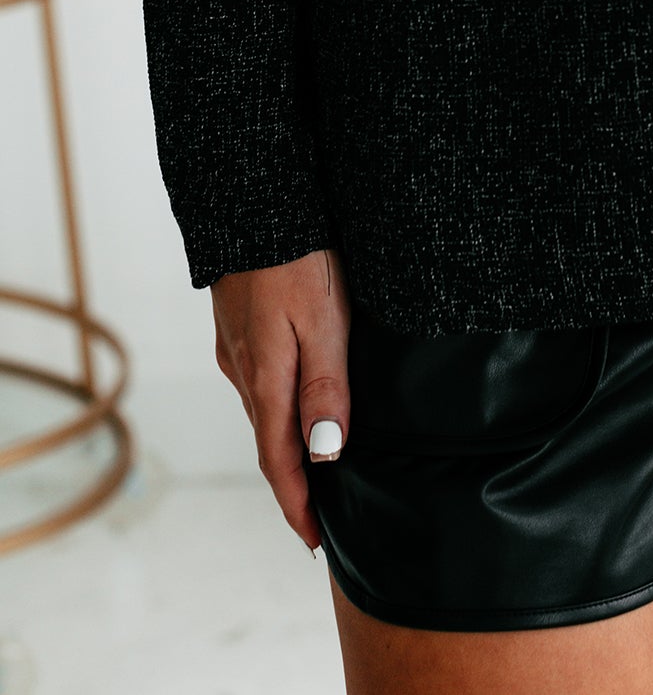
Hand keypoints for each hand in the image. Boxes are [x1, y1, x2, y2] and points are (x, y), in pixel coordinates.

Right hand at [211, 246, 351, 549]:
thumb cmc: (298, 255)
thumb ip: (326, 386)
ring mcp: (236, 348)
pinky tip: (295, 406)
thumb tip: (325, 455)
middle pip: (268, 443)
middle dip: (292, 485)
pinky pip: (259, 382)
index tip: (314, 543)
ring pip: (262, 411)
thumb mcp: (324, 319)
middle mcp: (243, 371)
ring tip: (312, 473)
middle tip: (318, 520)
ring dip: (284, 448)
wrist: (253, 200)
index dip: (298, 504)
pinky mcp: (237, 326)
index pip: (280, 461)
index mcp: (265, 377)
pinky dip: (277, 409)